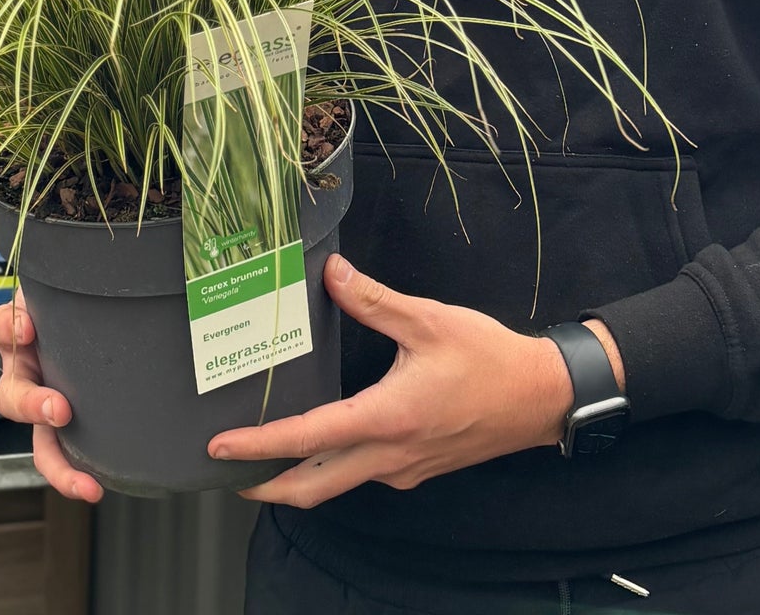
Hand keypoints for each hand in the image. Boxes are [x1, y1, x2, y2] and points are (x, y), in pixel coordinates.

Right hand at [0, 290, 104, 503]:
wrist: (96, 313)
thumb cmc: (76, 302)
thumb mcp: (62, 288)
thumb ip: (64, 281)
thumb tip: (92, 263)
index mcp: (22, 334)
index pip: (5, 327)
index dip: (12, 328)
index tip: (28, 327)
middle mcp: (28, 372)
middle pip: (12, 396)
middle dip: (32, 405)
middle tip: (59, 409)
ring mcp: (46, 403)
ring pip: (38, 441)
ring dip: (58, 463)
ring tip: (84, 482)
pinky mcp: (69, 427)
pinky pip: (64, 456)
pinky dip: (74, 474)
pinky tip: (96, 486)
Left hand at [208, 255, 615, 507]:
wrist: (539, 397)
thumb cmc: (489, 359)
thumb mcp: (428, 319)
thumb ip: (373, 299)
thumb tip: (331, 273)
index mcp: (387, 419)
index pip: (307, 440)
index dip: (258, 445)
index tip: (219, 448)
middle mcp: (389, 456)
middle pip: (311, 486)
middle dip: (263, 484)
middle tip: (225, 470)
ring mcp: (403, 469)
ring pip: (335, 485)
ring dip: (294, 477)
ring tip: (262, 453)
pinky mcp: (416, 468)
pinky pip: (361, 475)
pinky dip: (330, 466)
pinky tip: (322, 438)